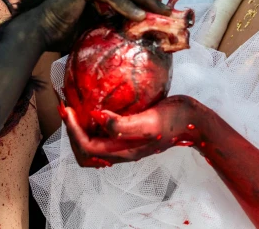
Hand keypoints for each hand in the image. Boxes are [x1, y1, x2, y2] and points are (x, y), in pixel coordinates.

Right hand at [26, 0, 169, 50]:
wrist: (40, 35)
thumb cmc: (64, 33)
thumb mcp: (97, 24)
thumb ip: (114, 19)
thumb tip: (138, 24)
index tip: (162, 12)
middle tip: (167, 12)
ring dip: (142, 1)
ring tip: (159, 14)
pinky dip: (125, 5)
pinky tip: (139, 16)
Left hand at [60, 95, 205, 167]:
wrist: (193, 120)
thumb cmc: (174, 119)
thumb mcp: (148, 121)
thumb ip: (122, 124)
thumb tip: (96, 116)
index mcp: (123, 151)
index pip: (86, 147)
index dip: (72, 130)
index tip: (67, 108)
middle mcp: (120, 150)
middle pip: (84, 151)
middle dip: (70, 131)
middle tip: (65, 107)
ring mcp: (124, 143)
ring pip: (91, 144)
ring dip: (78, 128)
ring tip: (73, 108)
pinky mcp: (128, 134)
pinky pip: (101, 135)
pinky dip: (91, 124)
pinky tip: (92, 108)